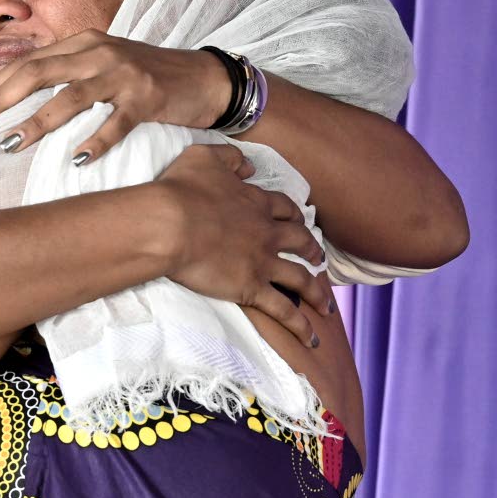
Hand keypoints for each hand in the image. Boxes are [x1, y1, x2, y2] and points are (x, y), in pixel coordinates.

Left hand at [0, 31, 230, 160]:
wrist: (203, 78)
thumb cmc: (145, 78)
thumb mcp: (101, 65)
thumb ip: (65, 74)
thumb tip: (16, 98)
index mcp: (82, 43)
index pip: (27, 63)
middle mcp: (98, 52)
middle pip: (38, 73)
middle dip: (1, 101)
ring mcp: (123, 74)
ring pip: (71, 97)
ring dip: (37, 122)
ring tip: (12, 144)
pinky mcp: (148, 98)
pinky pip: (116, 123)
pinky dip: (95, 142)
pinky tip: (77, 160)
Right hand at [153, 144, 329, 346]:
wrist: (170, 223)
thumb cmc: (180, 190)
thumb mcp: (204, 157)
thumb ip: (230, 158)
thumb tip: (248, 167)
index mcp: (255, 202)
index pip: (283, 209)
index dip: (293, 216)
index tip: (298, 222)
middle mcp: (266, 233)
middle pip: (301, 242)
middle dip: (312, 251)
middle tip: (319, 259)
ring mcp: (262, 262)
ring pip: (301, 279)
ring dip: (316, 292)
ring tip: (326, 305)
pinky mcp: (252, 288)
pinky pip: (284, 310)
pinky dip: (300, 326)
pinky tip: (312, 339)